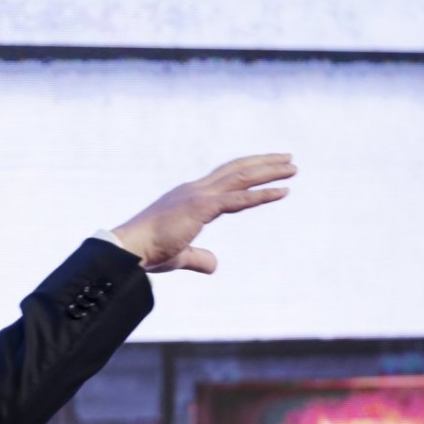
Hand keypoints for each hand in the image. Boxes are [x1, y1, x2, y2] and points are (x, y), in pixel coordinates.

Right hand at [112, 153, 294, 273]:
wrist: (130, 248)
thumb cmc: (148, 252)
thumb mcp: (179, 255)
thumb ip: (198, 257)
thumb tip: (215, 264)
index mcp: (188, 197)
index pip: (223, 179)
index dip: (246, 173)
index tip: (266, 169)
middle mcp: (195, 190)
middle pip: (236, 170)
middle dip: (263, 163)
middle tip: (288, 160)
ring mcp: (198, 196)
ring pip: (241, 177)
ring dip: (269, 171)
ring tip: (293, 168)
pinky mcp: (201, 207)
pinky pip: (238, 199)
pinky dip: (262, 194)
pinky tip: (282, 192)